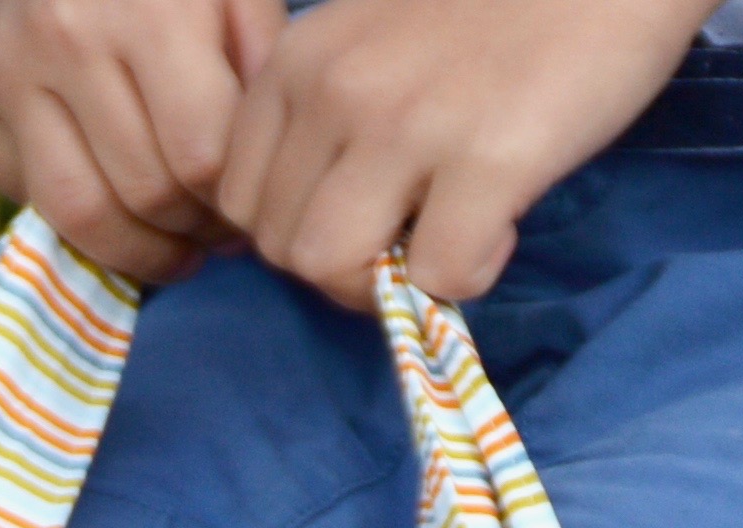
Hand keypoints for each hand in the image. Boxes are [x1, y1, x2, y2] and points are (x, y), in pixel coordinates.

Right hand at [0, 0, 277, 285]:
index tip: (245, 210)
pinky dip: (63, 212)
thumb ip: (262, 63)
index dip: (233, 204)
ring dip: (136, 248)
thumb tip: (260, 167)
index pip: (199, 161)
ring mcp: (0, 63)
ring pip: (76, 213)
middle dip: (192, 228)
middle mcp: (61, 35)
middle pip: (144, 193)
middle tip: (212, 229)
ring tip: (170, 241)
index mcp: (147, 9)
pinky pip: (16, 193)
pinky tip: (101, 190)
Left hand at [212, 0, 706, 305]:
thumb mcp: (377, 38)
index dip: (297, 231)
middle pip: (281, 246)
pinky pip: (439, 275)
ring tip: (447, 240)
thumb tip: (324, 214)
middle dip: (342, 270)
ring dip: (388, 285)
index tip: (361, 216)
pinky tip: (503, 225)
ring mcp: (406, 124)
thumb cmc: (499, 4)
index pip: (239, 198)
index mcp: (299, 59)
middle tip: (411, 241)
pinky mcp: (487, 158)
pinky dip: (470, 275)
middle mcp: (334, 89)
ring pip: (331, 268)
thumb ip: (333, 110)